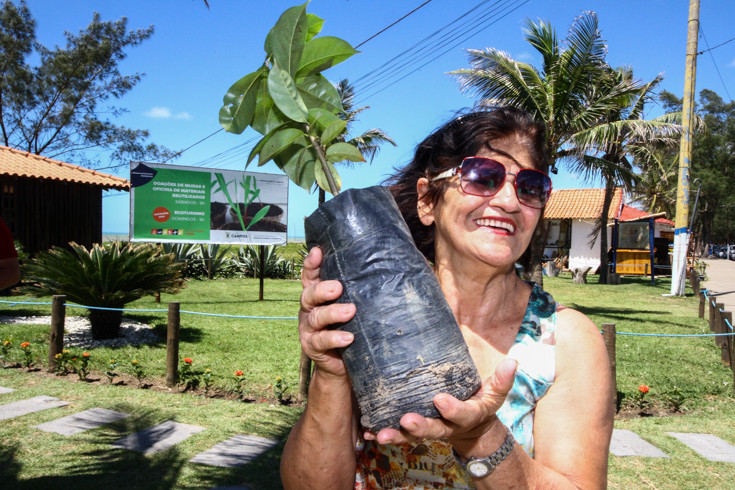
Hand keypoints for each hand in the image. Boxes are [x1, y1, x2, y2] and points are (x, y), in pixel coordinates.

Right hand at [299, 246, 355, 377]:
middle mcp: (310, 309)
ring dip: (332, 313)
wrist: (342, 366)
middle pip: (309, 295)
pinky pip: (320, 341)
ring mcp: (309, 328)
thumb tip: (399, 267)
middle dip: (322, 289)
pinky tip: (348, 337)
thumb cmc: (353, 327)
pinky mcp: (312, 347)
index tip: (318, 252)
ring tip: (350, 311)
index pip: (311, 276)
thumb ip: (361, 291)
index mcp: (318, 295)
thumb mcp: (355, 307)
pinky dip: (334, 338)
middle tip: (338, 287)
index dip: (311, 264)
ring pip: (315, 317)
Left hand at [367, 358, 517, 444]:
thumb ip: (502, 380)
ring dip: (397, 435)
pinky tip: (369, 431)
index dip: (452, 409)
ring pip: (413, 436)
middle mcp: (448, 427)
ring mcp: (431, 430)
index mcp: (468, 416)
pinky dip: (384, 433)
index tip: (440, 399)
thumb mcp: (494, 394)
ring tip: (380, 433)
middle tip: (406, 420)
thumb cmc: (480, 403)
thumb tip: (512, 362)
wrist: (471, 428)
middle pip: (434, 430)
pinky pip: (400, 435)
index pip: (462, 414)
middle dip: (420, 427)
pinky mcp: (415, 431)